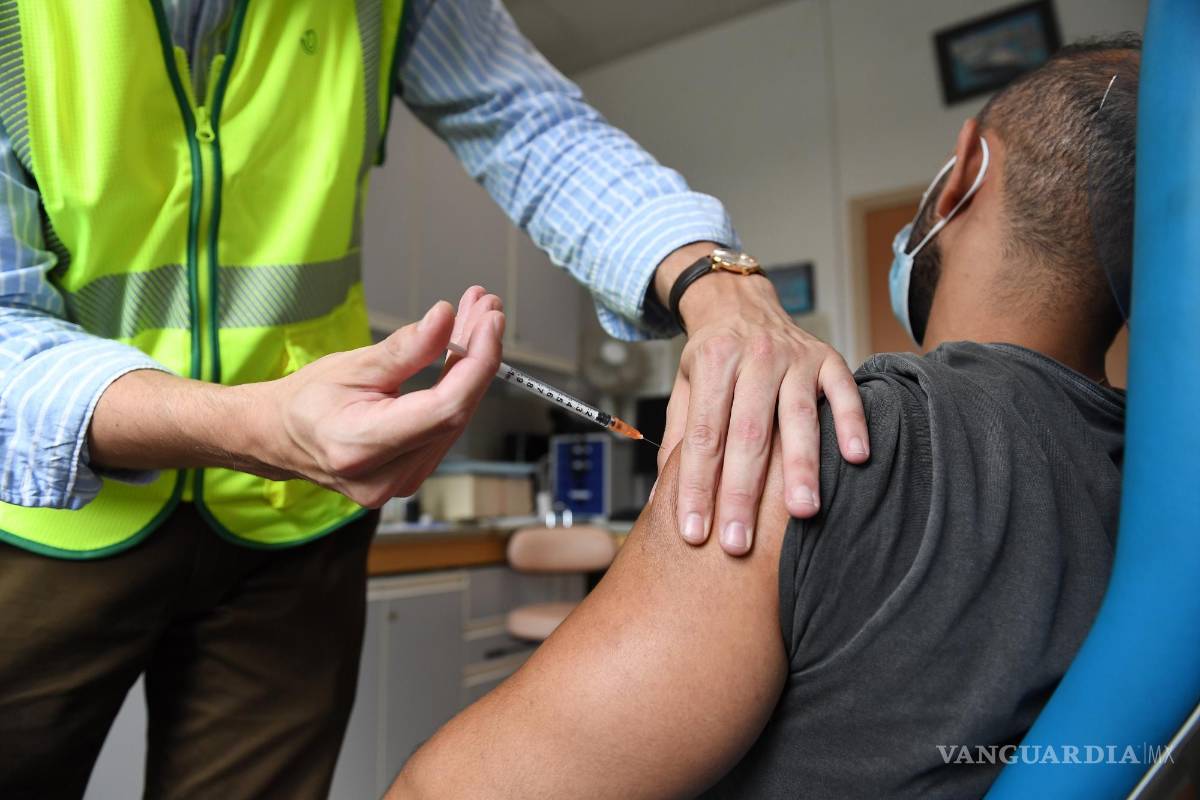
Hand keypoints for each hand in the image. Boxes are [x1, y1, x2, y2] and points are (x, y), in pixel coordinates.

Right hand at [255, 286, 503, 506]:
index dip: (476, 365)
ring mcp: (402, 483)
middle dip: (478, 356)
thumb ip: (405, 348)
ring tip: (477, 318)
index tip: (490, 322)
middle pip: (456, 412)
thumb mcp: (352, 364)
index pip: (445, 409)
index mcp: (362, 446)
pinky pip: (447, 427)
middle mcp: (387, 476)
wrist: (281, 437)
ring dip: (473, 367)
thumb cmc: (308, 400)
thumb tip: (446, 319)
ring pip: (457, 418)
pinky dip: (459, 387)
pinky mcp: (412, 475)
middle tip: (486, 307)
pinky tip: (464, 351)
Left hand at [654, 244, 868, 555]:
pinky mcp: (828, 358)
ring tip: (800, 513)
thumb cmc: (711, 355)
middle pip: (748, 435)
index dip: (697, 486)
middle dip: (742, 493)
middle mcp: (754, 358)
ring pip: (798, 418)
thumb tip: (659, 500)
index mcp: (713, 364)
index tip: (694, 531)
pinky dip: (852, 423)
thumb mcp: (684, 387)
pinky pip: (844, 392)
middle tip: (738, 542)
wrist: (740, 301)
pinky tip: (855, 457)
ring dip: (800, 467)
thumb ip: (679, 438)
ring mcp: (794, 357)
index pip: (704, 436)